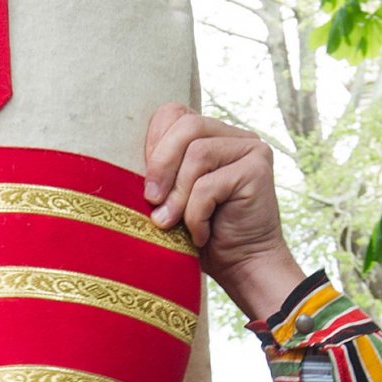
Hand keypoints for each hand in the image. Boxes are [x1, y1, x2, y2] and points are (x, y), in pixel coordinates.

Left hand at [144, 103, 304, 320]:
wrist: (243, 268)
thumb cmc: (202, 235)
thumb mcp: (171, 197)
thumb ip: (159, 171)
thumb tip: (122, 157)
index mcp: (211, 134)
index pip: (174, 114)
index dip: (155, 144)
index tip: (147, 185)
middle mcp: (235, 135)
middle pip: (187, 127)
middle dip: (161, 165)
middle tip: (152, 201)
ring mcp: (252, 149)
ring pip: (198, 154)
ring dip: (178, 196)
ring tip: (172, 224)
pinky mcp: (258, 169)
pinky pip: (210, 185)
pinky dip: (197, 215)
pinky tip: (201, 235)